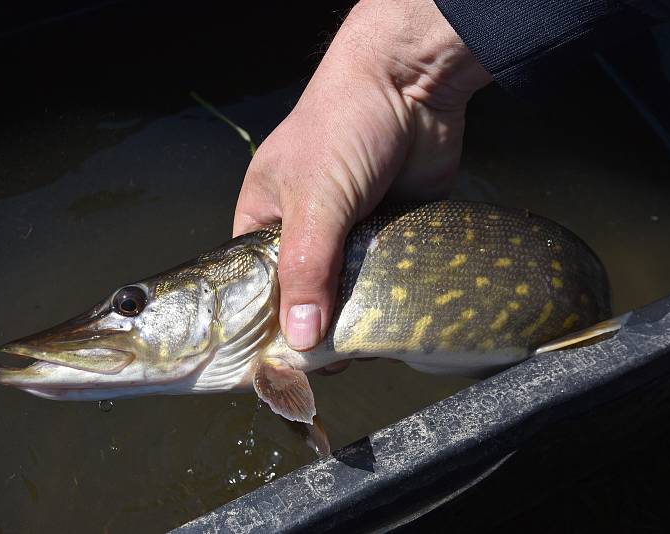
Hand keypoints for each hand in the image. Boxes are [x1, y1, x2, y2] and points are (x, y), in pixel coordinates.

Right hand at [233, 0, 491, 370]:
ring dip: (356, 313)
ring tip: (366, 348)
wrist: (412, 83)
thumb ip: (307, 268)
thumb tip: (301, 339)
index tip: (285, 361)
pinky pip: (383, 276)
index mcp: (263, 217)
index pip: (256, 285)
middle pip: (304, 294)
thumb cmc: (343, 127)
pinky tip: (394, 324)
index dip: (266, 323)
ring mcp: (348, 232)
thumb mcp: (315, 199)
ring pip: (346, 289)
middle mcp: (303, 230)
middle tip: (333, 361)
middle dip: (317, 325)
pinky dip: (388, 296)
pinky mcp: (388, 232)